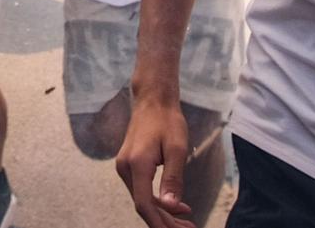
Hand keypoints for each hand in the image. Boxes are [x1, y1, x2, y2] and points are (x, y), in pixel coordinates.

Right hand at [116, 98, 197, 227]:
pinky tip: (175, 205)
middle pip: (144, 205)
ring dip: (163, 213)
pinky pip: (142, 190)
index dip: (160, 223)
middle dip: (166, 221)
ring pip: (143, 200)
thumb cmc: (167, 120)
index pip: (144, 204)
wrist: (152, 100)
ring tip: (186, 220)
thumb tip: (170, 206)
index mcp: (137, 164)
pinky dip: (158, 201)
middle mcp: (126, 168)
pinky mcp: (129, 166)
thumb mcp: (177, 148)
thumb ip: (173, 179)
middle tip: (189, 227)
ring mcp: (125, 167)